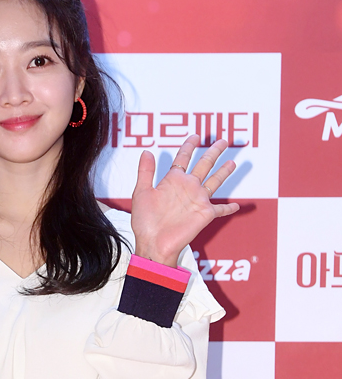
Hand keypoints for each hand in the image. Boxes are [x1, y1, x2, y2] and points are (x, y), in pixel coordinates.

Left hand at [130, 135, 239, 267]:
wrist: (153, 243)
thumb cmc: (145, 222)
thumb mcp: (141, 193)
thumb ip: (145, 172)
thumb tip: (147, 151)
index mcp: (173, 181)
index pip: (183, 158)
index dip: (189, 146)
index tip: (195, 136)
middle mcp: (187, 188)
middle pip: (204, 164)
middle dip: (213, 152)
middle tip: (224, 141)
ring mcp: (198, 200)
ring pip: (215, 181)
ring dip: (224, 172)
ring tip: (232, 162)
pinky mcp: (205, 214)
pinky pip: (220, 209)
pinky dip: (229, 208)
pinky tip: (237, 206)